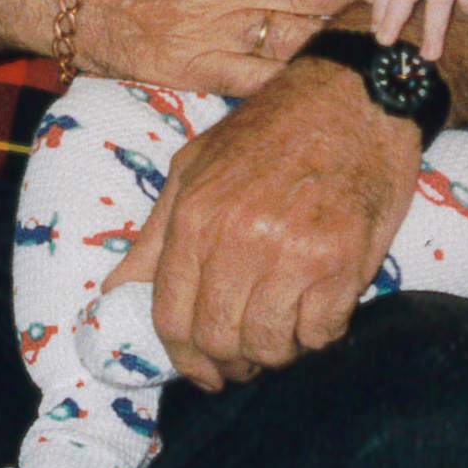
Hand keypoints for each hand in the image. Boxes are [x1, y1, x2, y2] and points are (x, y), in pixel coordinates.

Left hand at [106, 54, 418, 389]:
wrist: (354, 96)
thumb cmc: (270, 132)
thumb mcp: (194, 169)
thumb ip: (155, 238)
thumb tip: (113, 295)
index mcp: (196, 217)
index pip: (172, 317)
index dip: (183, 358)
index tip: (200, 371)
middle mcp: (241, 239)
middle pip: (219, 339)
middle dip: (229, 364)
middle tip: (243, 361)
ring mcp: (294, 253)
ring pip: (270, 345)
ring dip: (274, 353)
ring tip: (281, 335)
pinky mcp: (344, 262)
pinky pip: (321, 332)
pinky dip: (316, 336)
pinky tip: (316, 315)